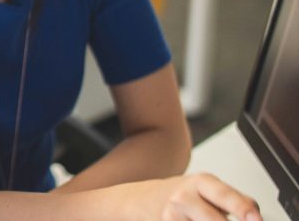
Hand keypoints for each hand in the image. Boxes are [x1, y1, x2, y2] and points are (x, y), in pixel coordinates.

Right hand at [133, 173, 260, 220]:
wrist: (144, 200)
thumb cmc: (183, 195)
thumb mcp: (208, 189)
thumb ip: (235, 200)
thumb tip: (255, 216)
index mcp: (199, 183)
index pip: (224, 196)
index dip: (242, 209)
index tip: (256, 219)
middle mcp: (183, 198)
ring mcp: (171, 216)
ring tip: (203, 217)